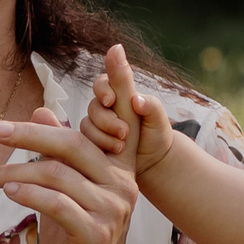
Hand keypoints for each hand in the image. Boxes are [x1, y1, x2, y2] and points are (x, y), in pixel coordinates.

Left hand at [0, 87, 144, 243]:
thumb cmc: (74, 241)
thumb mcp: (63, 193)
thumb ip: (58, 155)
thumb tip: (42, 113)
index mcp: (118, 169)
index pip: (120, 121)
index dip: (121, 85)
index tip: (113, 49)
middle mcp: (122, 185)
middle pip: (74, 144)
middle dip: (30, 134)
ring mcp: (112, 212)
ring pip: (58, 175)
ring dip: (16, 172)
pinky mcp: (95, 237)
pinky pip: (58, 205)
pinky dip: (30, 195)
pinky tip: (9, 192)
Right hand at [87, 44, 177, 176]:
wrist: (152, 159)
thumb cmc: (155, 134)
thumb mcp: (158, 119)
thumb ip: (151, 104)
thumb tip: (136, 99)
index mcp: (120, 95)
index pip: (102, 83)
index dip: (102, 89)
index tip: (110, 101)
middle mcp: (105, 108)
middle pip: (93, 107)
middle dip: (106, 120)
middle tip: (124, 132)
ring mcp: (96, 125)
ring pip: (87, 125)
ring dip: (103, 136)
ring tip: (121, 146)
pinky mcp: (92, 141)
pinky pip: (85, 141)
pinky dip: (99, 146)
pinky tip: (113, 151)